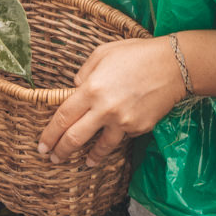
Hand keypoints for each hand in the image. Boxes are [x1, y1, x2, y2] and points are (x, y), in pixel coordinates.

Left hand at [37, 36, 185, 166]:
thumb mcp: (103, 53)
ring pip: (100, 147)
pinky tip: (112, 139)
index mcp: (92, 89)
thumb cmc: (136, 54)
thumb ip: (84, 72)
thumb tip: (75, 88)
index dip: (50, 134)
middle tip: (53, 158)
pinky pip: (122, 137)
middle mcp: (105, 109)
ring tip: (83, 162)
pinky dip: (115, 139)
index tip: (42, 145)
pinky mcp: (139, 128)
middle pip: (75, 138)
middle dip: (61, 151)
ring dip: (88, 157)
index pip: (63, 117)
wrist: (173, 65)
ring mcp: (123, 122)